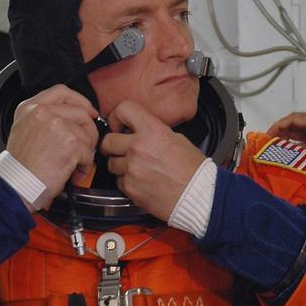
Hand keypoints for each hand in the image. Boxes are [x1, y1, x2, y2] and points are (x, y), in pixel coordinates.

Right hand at [6, 85, 98, 206]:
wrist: (17, 186)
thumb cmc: (20, 168)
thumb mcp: (24, 131)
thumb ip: (43, 120)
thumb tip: (71, 121)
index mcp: (29, 108)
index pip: (61, 92)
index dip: (80, 100)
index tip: (89, 111)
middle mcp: (42, 112)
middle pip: (80, 112)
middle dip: (89, 131)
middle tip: (86, 146)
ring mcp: (56, 125)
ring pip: (86, 134)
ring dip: (85, 152)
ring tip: (74, 164)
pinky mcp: (69, 142)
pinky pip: (87, 152)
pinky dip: (84, 165)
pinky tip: (73, 172)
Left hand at [101, 101, 205, 221]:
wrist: (198, 196)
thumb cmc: (194, 170)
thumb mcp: (178, 139)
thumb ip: (154, 132)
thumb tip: (140, 131)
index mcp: (152, 130)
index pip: (123, 110)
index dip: (117, 117)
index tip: (119, 125)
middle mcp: (138, 147)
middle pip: (107, 141)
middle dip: (112, 145)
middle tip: (120, 150)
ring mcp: (132, 169)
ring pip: (111, 164)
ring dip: (120, 166)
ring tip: (137, 169)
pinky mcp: (130, 188)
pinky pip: (118, 182)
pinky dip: (127, 183)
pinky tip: (142, 182)